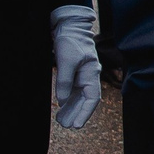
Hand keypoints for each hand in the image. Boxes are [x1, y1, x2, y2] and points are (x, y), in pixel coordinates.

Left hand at [50, 4, 102, 129]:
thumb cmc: (70, 41)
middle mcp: (89, 76)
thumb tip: (61, 100)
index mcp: (92, 74)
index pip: (92, 99)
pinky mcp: (74, 73)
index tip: (77, 125)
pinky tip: (61, 107)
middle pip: (85, 100)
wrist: (69, 26)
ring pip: (78, 97)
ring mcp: (82, 75)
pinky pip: (72, 90)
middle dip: (76, 114)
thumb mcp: (66, 60)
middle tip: (66, 126)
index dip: (85, 113)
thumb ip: (64, 81)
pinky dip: (67, 100)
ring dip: (71, 109)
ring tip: (61, 121)